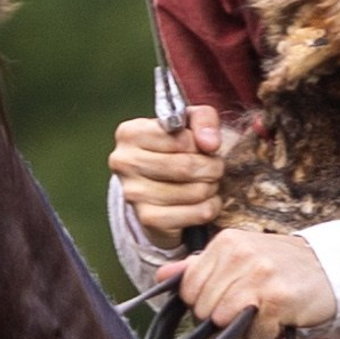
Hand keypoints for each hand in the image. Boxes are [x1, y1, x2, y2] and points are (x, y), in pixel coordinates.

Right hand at [108, 104, 224, 247]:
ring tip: (207, 183)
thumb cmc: (175, 151)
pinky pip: (197, 213)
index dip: (201, 145)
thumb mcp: (189, 125)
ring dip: (212, 187)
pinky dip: (210, 207)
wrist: (157, 193)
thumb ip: (203, 119)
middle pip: (187, 166)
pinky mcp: (148, 219)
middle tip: (214, 168)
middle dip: (212, 167)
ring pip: (195, 191)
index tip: (202, 148)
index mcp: (130, 133)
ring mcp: (133, 193)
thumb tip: (210, 144)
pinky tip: (204, 201)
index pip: (182, 138)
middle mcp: (125, 162)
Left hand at [170, 229, 336, 338]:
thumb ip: (199, 267)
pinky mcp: (277, 297)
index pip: (188, 287)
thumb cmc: (282, 268)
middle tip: (249, 305)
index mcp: (226, 242)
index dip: (203, 302)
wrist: (331, 272)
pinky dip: (265, 333)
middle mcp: (240, 254)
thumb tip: (162, 276)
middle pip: (204, 307)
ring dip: (244, 326)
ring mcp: (259, 274)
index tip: (227, 299)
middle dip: (223, 316)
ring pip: (224, 320)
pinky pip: (253, 331)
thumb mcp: (238, 258)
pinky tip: (278, 318)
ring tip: (263, 310)